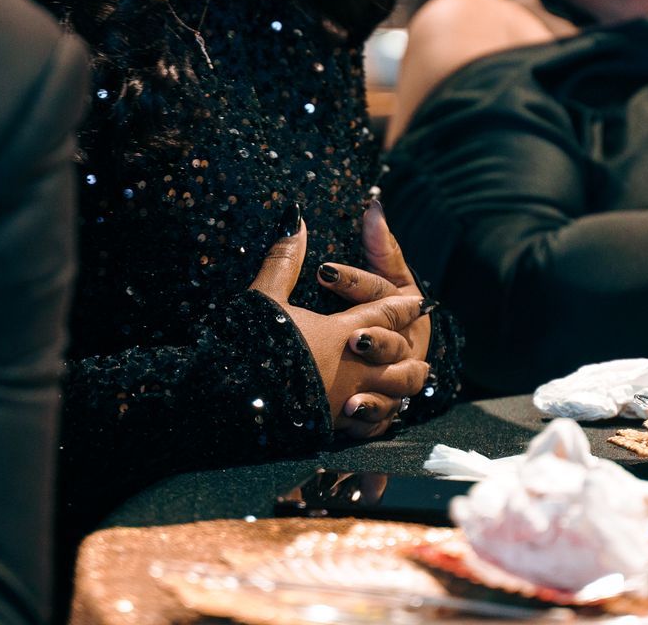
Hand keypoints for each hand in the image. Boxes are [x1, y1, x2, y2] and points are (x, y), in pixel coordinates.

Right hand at [249, 218, 432, 439]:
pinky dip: (381, 415)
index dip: (403, 306)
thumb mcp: (264, 296)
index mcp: (342, 332)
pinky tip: (378, 410)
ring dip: (404, 383)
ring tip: (409, 377)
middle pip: (401, 356)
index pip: (386, 314)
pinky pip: (373, 424)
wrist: (231, 402)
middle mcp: (354, 367)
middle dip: (409, 347)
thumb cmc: (247, 344)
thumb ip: (285, 258)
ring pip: (396, 394)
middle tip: (416, 342)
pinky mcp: (333, 429)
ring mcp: (346, 401)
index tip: (416, 301)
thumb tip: (296, 217)